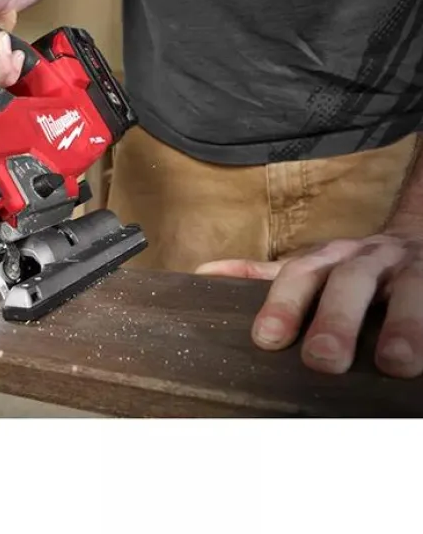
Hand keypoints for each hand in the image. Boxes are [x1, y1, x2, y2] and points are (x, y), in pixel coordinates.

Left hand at [196, 233, 422, 377]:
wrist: (419, 243)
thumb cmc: (355, 269)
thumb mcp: (312, 267)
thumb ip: (265, 276)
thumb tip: (204, 275)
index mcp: (330, 259)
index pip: (300, 277)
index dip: (283, 305)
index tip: (267, 339)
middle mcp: (369, 261)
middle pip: (351, 283)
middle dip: (336, 319)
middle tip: (323, 360)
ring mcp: (415, 273)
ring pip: (412, 290)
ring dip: (403, 324)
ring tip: (394, 362)